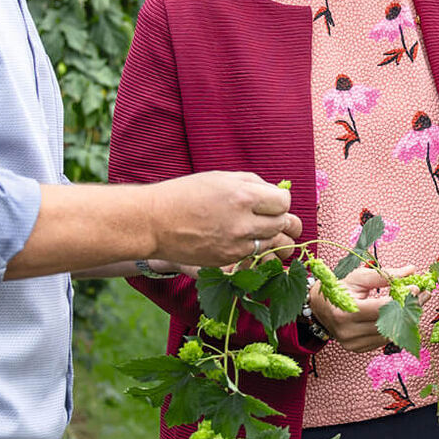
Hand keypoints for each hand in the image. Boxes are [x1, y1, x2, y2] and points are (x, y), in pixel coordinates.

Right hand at [148, 170, 301, 267]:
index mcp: (244, 196)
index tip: (271, 200)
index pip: (284, 202)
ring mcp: (236, 245)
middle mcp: (243, 223)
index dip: (279, 200)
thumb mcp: (221, 178)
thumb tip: (276, 193)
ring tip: (259, 229)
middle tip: (269, 216)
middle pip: (283, 224)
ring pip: (271, 244)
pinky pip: (252, 255)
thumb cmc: (185, 194)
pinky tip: (237, 238)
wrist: (153, 222)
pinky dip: (250, 248)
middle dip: (279, 219)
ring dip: (269, 236)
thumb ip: (253, 184)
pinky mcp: (227, 261)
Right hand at [313, 265, 415, 351]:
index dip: (402, 299)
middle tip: (424, 295)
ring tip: (416, 303)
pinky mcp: (358, 349)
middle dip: (409, 308)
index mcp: (346, 312)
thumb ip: (385, 275)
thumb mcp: (359, 277)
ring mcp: (353, 343)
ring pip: (389, 333)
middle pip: (389, 322)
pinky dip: (395, 328)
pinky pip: (383, 340)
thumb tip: (411, 271)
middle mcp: (349, 331)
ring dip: (406, 319)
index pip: (382, 308)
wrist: (319, 307)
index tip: (417, 288)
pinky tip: (403, 315)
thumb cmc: (339, 288)